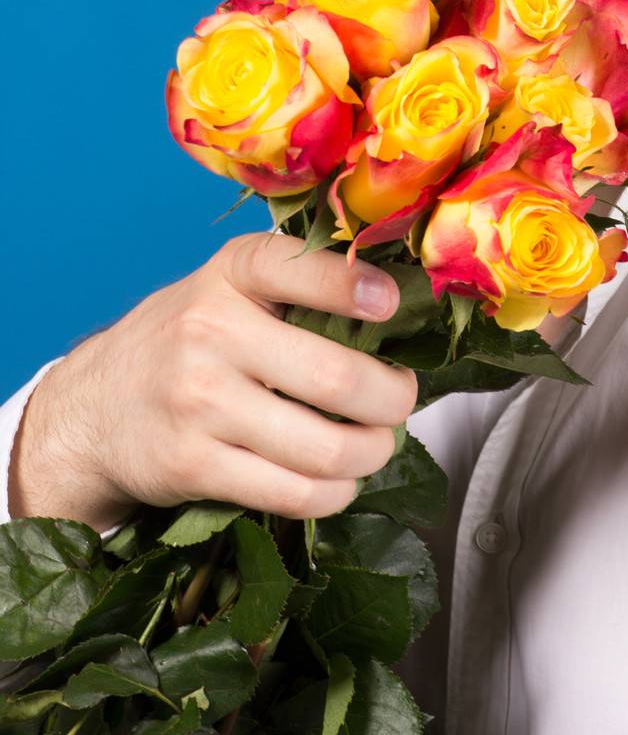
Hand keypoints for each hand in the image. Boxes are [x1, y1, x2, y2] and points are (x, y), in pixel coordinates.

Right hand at [8, 232, 417, 530]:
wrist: (93, 407)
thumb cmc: (187, 340)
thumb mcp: (228, 287)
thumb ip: (298, 285)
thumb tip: (401, 307)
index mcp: (232, 273)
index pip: (295, 267)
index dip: (352, 286)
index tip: (391, 304)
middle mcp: (211, 330)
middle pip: (335, 378)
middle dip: (392, 400)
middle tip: (401, 402)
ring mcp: (199, 402)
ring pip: (324, 448)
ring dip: (371, 454)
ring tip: (377, 445)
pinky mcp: (192, 465)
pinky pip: (292, 493)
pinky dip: (334, 494)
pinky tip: (339, 481)